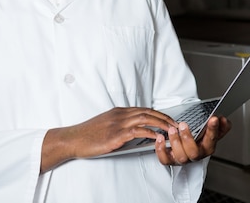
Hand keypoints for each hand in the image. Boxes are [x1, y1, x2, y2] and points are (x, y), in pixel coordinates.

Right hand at [41, 107, 176, 171]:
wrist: (73, 139)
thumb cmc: (87, 134)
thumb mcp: (105, 124)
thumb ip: (119, 123)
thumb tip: (132, 129)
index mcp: (118, 112)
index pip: (144, 109)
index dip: (158, 113)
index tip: (168, 119)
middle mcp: (120, 115)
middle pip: (148, 112)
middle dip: (164, 117)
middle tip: (175, 124)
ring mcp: (118, 124)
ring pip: (145, 119)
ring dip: (161, 123)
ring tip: (171, 130)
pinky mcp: (116, 135)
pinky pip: (137, 131)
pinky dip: (150, 132)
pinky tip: (157, 136)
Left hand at [154, 115, 231, 165]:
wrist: (189, 143)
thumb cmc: (200, 136)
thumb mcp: (212, 128)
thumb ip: (221, 124)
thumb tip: (223, 120)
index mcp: (207, 147)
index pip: (212, 140)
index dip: (212, 130)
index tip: (213, 119)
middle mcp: (196, 155)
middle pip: (193, 153)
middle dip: (188, 138)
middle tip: (183, 125)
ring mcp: (183, 158)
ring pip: (180, 156)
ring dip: (175, 142)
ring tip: (172, 130)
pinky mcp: (171, 160)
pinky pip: (165, 159)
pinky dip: (161, 150)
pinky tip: (160, 138)